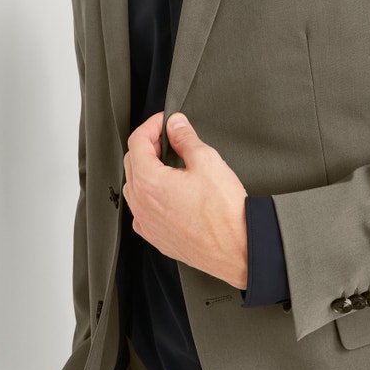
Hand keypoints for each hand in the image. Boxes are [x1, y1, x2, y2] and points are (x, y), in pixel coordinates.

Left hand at [123, 112, 248, 288]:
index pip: (137, 142)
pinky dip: (150, 195)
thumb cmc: (224, 212)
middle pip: (133, 163)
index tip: (164, 121)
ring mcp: (147, 224)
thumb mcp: (207, 161)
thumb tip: (176, 125)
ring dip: (147, 170)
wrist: (237, 248)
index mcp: (149, 182)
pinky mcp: (156, 238)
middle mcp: (142, 205)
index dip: (151, 125)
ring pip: (135, 187)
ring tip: (171, 162)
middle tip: (170, 137)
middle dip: (149, 145)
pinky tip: (170, 192)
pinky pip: (143, 210)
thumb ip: (186, 138)